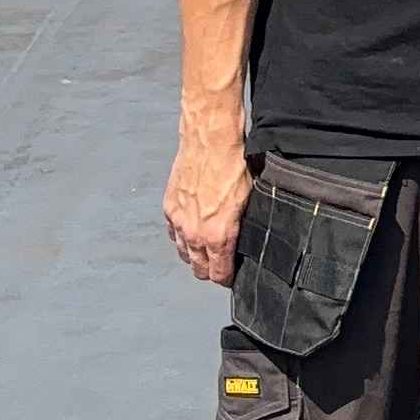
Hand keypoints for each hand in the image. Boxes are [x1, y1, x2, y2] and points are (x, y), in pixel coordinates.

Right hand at [164, 110, 252, 283]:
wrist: (210, 140)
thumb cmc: (234, 165)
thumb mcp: (250, 201)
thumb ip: (243, 228)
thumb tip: (246, 241)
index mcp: (218, 236)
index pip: (218, 274)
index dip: (227, 278)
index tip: (232, 276)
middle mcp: (194, 234)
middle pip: (199, 269)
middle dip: (211, 270)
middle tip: (222, 264)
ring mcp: (178, 221)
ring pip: (184, 254)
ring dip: (195, 255)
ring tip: (207, 249)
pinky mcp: (169, 207)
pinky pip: (173, 234)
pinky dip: (182, 237)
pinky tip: (192, 231)